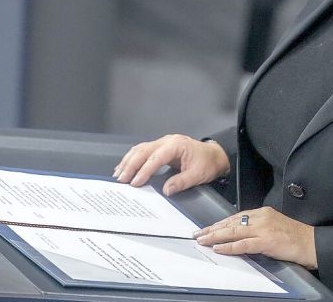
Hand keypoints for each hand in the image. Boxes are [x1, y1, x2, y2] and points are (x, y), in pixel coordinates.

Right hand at [114, 134, 229, 195]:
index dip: (144, 170)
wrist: (214, 155)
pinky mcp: (160, 147)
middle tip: (122, 180)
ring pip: (140, 149)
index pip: (156, 157)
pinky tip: (124, 167)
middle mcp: (167, 141)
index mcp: (176, 145)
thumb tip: (166, 190)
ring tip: (119, 174)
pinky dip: (132, 159)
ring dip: (128, 161)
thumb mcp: (197, 175)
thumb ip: (181, 182)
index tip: (136, 182)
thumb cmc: (207, 163)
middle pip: (143, 151)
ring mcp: (162, 143)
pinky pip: (142, 151)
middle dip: (131, 165)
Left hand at [194, 207, 317, 269]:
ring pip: (233, 231)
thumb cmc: (295, 237)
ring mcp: (264, 229)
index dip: (220, 223)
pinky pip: (243, 244)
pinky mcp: (267, 241)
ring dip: (215, 237)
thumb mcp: (274, 226)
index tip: (208, 228)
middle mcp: (261, 218)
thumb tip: (240, 235)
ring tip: (202, 240)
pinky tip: (219, 248)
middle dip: (213, 229)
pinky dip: (229, 246)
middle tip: (198, 233)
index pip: (235, 217)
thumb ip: (258, 228)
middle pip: (231, 223)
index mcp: (263, 213)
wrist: (312, 243)